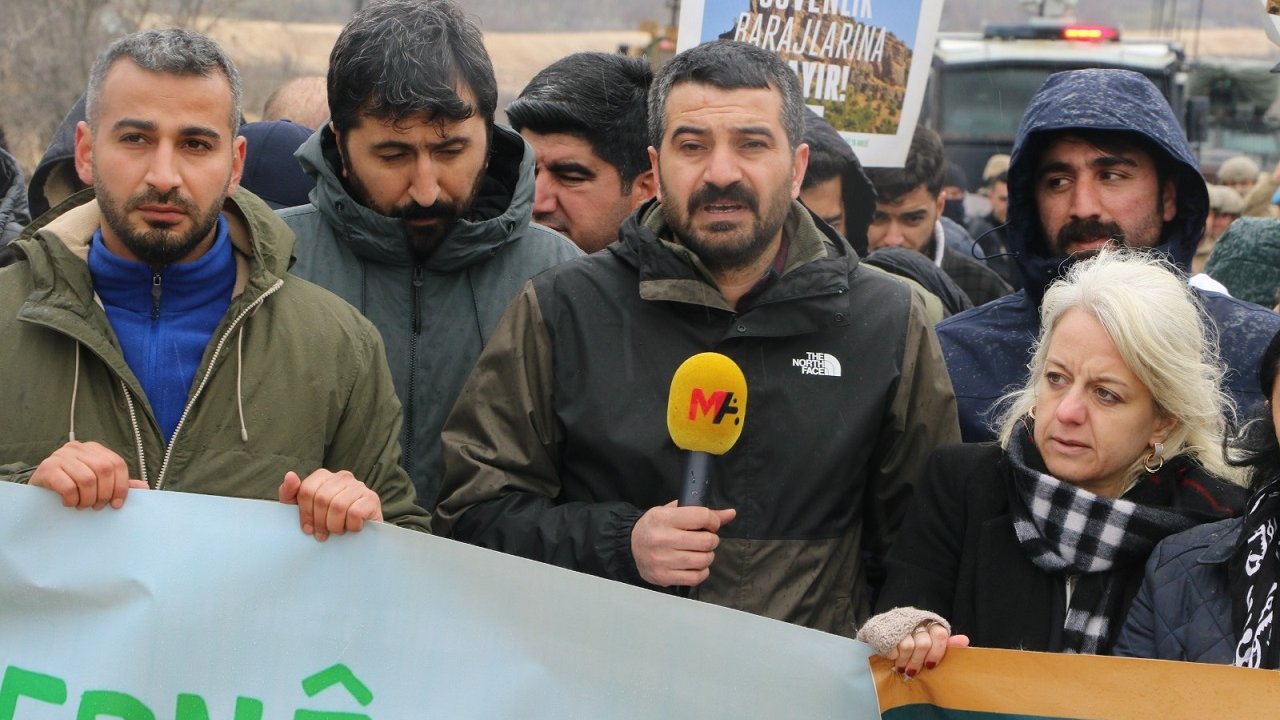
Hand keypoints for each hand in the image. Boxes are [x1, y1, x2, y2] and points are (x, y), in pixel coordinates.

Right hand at [29, 441, 146, 509]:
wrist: (38, 487)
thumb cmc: (71, 484)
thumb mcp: (97, 482)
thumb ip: (118, 483)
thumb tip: (144, 487)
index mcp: (94, 449)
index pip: (117, 464)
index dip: (121, 486)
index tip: (116, 504)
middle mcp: (78, 448)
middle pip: (104, 470)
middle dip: (104, 494)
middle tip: (97, 507)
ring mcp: (61, 456)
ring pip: (87, 479)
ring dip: (88, 499)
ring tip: (83, 506)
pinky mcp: (47, 468)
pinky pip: (67, 486)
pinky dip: (72, 499)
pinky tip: (69, 503)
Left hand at [278, 469, 382, 540]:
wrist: (358, 538)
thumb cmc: (327, 522)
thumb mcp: (303, 510)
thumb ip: (290, 494)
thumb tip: (290, 475)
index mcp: (324, 476)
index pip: (307, 490)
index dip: (305, 513)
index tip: (308, 528)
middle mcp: (343, 476)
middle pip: (322, 498)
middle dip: (320, 522)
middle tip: (322, 535)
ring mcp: (359, 486)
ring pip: (338, 506)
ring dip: (335, 526)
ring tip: (337, 531)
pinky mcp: (372, 498)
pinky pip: (355, 512)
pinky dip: (351, 526)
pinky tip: (352, 528)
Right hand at [631, 500, 735, 586]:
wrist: (631, 546)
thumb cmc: (656, 526)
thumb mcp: (674, 512)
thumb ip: (702, 513)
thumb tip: (731, 514)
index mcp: (664, 518)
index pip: (701, 517)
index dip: (713, 521)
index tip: (710, 524)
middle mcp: (662, 539)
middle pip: (706, 541)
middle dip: (712, 540)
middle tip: (706, 539)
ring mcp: (662, 560)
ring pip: (703, 560)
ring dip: (708, 556)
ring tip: (700, 552)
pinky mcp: (663, 576)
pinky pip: (696, 577)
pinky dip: (702, 571)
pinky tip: (696, 565)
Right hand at [889, 623, 969, 676]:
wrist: (883, 631)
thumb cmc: (911, 639)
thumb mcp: (929, 641)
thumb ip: (945, 643)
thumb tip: (964, 641)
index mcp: (929, 622)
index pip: (939, 634)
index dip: (937, 652)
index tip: (930, 666)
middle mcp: (915, 620)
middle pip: (924, 644)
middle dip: (918, 661)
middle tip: (912, 671)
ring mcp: (899, 623)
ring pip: (908, 646)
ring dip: (905, 661)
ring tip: (901, 666)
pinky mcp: (884, 628)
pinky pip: (893, 647)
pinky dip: (893, 656)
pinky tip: (892, 657)